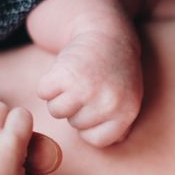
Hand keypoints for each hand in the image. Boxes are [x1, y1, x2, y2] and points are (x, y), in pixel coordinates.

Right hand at [37, 31, 142, 147]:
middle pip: (74, 124)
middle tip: (88, 83)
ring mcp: (86, 89)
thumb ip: (122, 122)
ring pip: (56, 111)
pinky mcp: (64, 75)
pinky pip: (44, 92)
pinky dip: (48, 82)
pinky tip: (64, 69)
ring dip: (60, 95)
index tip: (95, 105)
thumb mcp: (130, 97)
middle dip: (77, 107)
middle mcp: (108, 103)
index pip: (96, 140)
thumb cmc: (116, 69)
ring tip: (76, 77)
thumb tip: (115, 141)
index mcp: (126, 113)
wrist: (107, 32)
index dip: (90, 124)